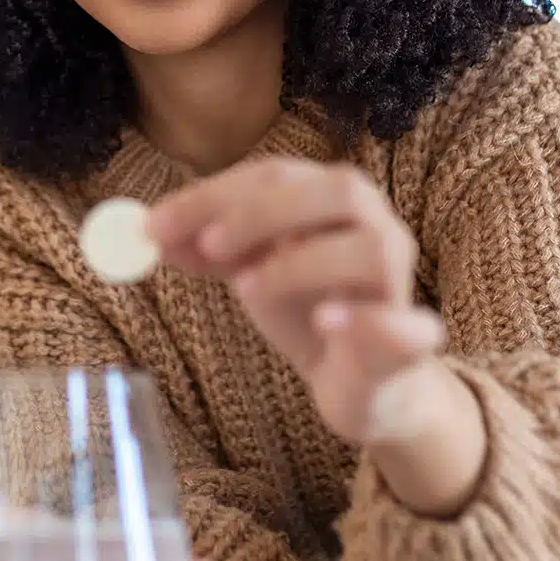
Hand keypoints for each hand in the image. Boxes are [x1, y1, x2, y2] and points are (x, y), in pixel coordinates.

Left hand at [148, 157, 487, 515]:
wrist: (362, 384)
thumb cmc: (306, 311)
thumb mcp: (247, 272)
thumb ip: (207, 249)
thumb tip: (148, 231)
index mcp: (330, 199)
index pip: (274, 176)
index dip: (213, 195)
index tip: (154, 225)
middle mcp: (375, 227)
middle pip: (336, 191)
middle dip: (264, 213)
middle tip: (208, 245)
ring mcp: (398, 283)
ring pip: (371, 249)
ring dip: (303, 262)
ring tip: (248, 288)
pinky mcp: (411, 342)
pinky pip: (407, 325)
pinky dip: (366, 320)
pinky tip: (326, 322)